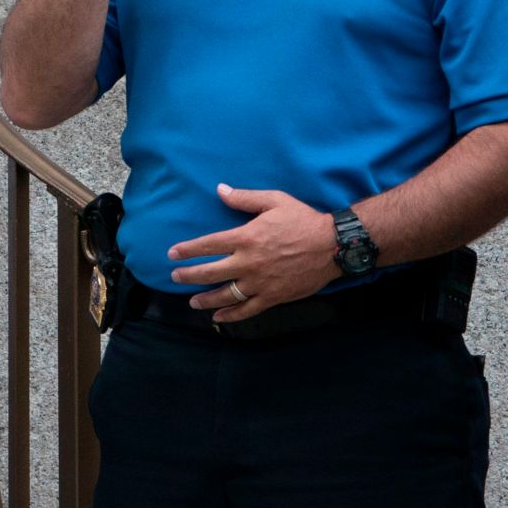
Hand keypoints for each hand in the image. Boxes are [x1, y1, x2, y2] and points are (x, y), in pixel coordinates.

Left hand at [167, 184, 341, 321]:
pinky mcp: (274, 297)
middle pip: (209, 272)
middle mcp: (249, 262)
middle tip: (175, 277)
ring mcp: (260, 282)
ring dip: (205, 299)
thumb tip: (220, 190)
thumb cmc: (303, 220)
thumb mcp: (274, 201)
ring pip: (225, 295)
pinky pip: (247, 310)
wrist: (334, 246)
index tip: (172, 254)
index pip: (207, 245)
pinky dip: (231, 315)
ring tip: (192, 301)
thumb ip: (244, 198)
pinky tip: (218, 317)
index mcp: (246, 238)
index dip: (187, 250)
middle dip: (188, 276)